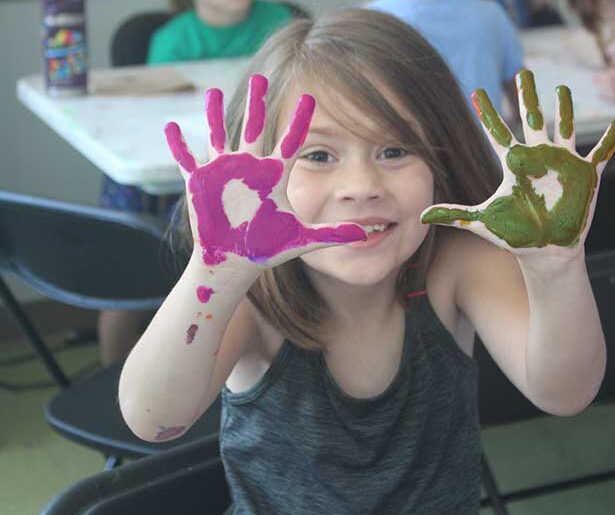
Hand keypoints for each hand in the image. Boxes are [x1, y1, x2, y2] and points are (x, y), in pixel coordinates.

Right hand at [164, 74, 365, 271]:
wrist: (235, 261)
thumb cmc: (268, 248)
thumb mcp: (302, 239)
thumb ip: (332, 234)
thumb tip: (365, 233)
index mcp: (274, 176)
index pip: (292, 142)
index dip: (300, 121)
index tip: (311, 97)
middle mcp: (249, 167)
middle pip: (255, 128)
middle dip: (258, 103)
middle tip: (262, 76)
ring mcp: (223, 172)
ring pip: (219, 135)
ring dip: (215, 115)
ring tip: (214, 93)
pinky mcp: (200, 183)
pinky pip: (187, 159)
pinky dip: (178, 144)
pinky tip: (171, 125)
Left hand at [421, 69, 614, 254]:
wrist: (546, 252)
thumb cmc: (516, 236)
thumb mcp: (483, 222)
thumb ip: (454, 214)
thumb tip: (421, 216)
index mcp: (515, 164)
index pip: (497, 132)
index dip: (487, 113)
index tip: (476, 91)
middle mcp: (539, 158)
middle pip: (532, 120)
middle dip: (527, 96)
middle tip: (522, 72)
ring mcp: (564, 164)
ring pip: (564, 128)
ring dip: (564, 109)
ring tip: (561, 88)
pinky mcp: (587, 176)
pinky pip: (601, 153)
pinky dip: (610, 139)